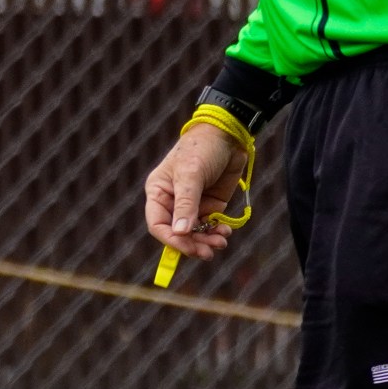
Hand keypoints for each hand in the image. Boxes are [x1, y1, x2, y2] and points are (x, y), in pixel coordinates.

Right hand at [144, 124, 246, 262]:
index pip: (158, 224)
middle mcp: (173, 202)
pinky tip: (225, 231)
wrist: (229, 135)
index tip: (188, 248)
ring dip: (207, 241)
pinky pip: (210, 226)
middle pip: (178, 233)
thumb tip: (181, 233)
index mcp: (159, 193)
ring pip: (195, 233)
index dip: (172, 239)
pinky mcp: (210, 205)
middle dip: (192, 244)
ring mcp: (193, 205)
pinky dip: (217, 232)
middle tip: (208, 253)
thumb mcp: (191, 175)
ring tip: (221, 242)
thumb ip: (186, 204)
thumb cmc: (201, 148)